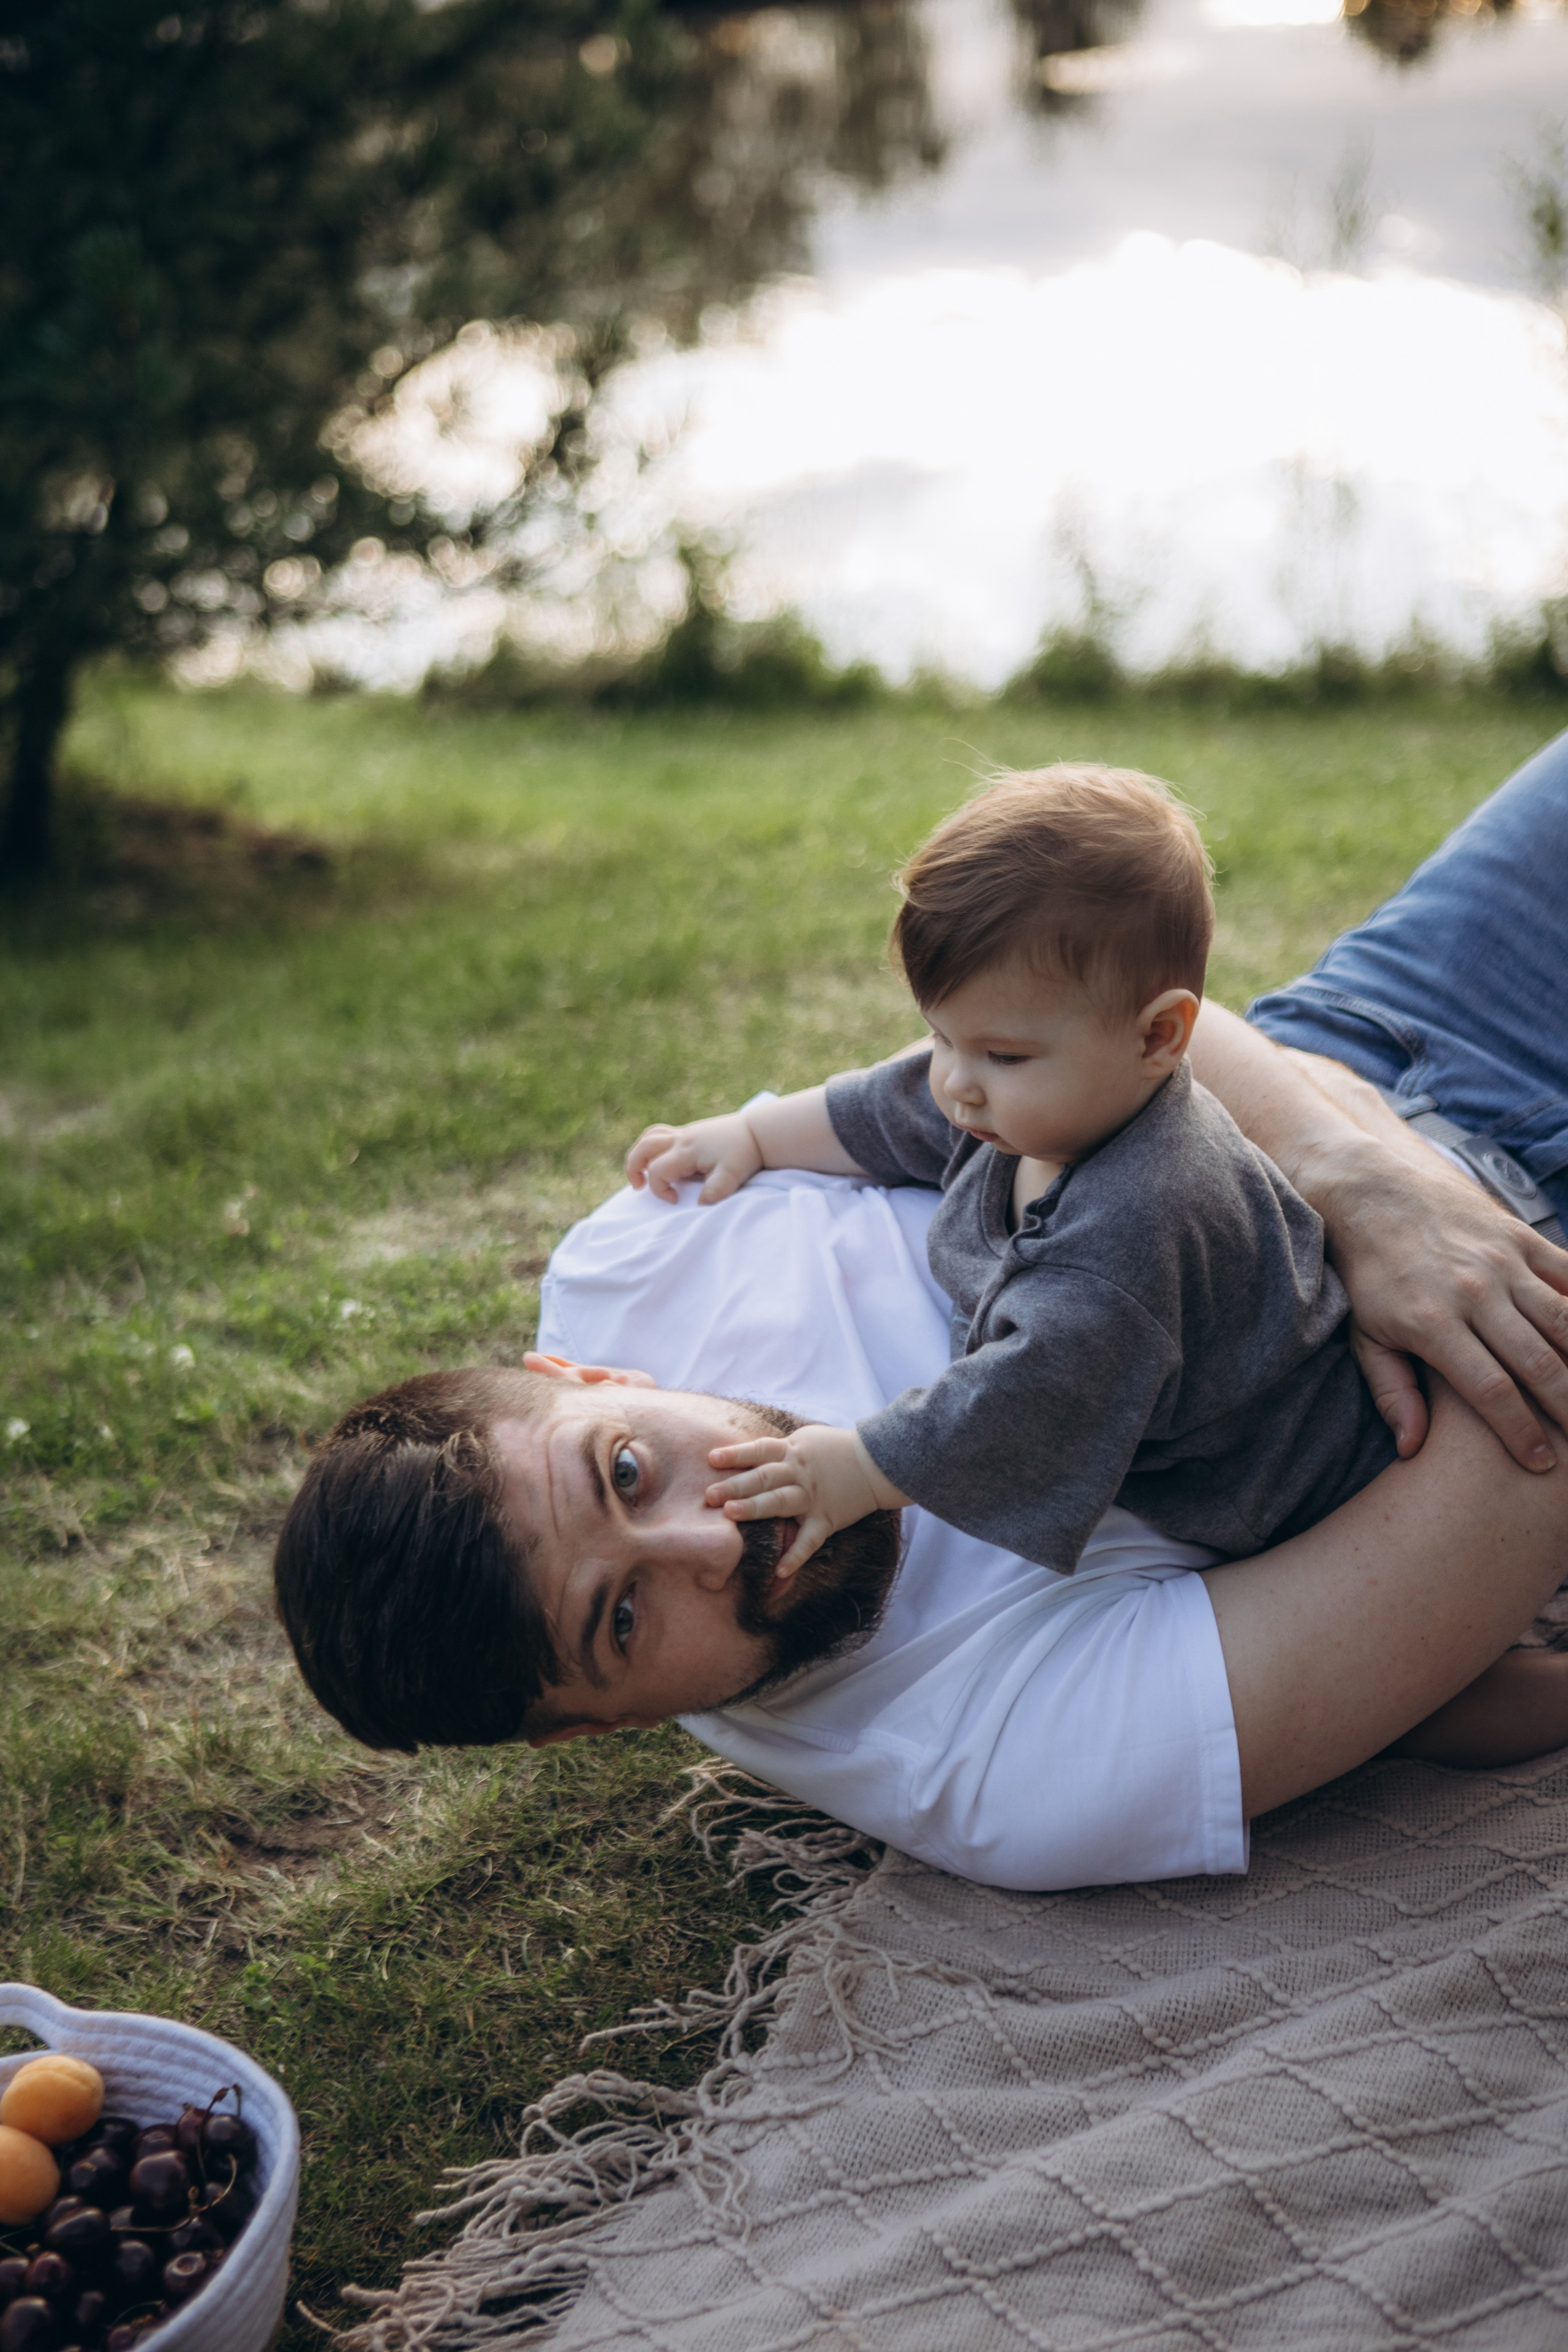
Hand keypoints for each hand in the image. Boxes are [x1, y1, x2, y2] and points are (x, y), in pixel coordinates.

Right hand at [625, 1111, 763, 1204]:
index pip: (656, 1170)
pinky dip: (653, 1144)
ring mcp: (686, 1132)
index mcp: (686, 1150)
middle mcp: (681, 1138)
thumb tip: (700, 1204)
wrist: (758, 1131)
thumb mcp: (731, 1176)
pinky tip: (662, 1158)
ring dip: (640, 1153)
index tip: (676, 1200)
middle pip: (643, 1147)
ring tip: (642, 1171)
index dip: (659, 1190)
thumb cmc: (744, 1153)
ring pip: (650, 1136)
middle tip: (638, 1187)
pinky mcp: (692, 1131)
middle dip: (633, 1167)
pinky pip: (662, 1132)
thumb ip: (715, 1191)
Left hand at [706, 1424, 906, 1575]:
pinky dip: (796, 1556)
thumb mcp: (806, 1440)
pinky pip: (809, 1540)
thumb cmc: (836, 1450)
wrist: (877, 1463)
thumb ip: (779, 1449)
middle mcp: (799, 1474)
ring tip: (731, 1514)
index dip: (736, 1454)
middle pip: (763, 1478)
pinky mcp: (826, 1519)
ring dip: (755, 1508)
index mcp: (793, 1452)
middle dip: (735, 1485)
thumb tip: (748, 1454)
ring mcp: (812, 1497)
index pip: (760, 1450)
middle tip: (709, 1494)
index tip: (711, 1458)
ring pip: (780, 1503)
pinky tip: (780, 1570)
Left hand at [1320, 1138, 1567, 1470]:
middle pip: (1538, 1363)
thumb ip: (1391, 1390)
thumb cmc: (1368, 1275)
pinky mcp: (1520, 1237)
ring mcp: (1501, 1262)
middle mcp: (1472, 1292)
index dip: (1520, 1431)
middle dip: (1567, 1410)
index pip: (1490, 1390)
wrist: (1373, 1194)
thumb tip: (1411, 1448)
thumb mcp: (1365, 1335)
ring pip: (1565, 1322)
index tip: (1539, 1462)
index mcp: (1432, 1323)